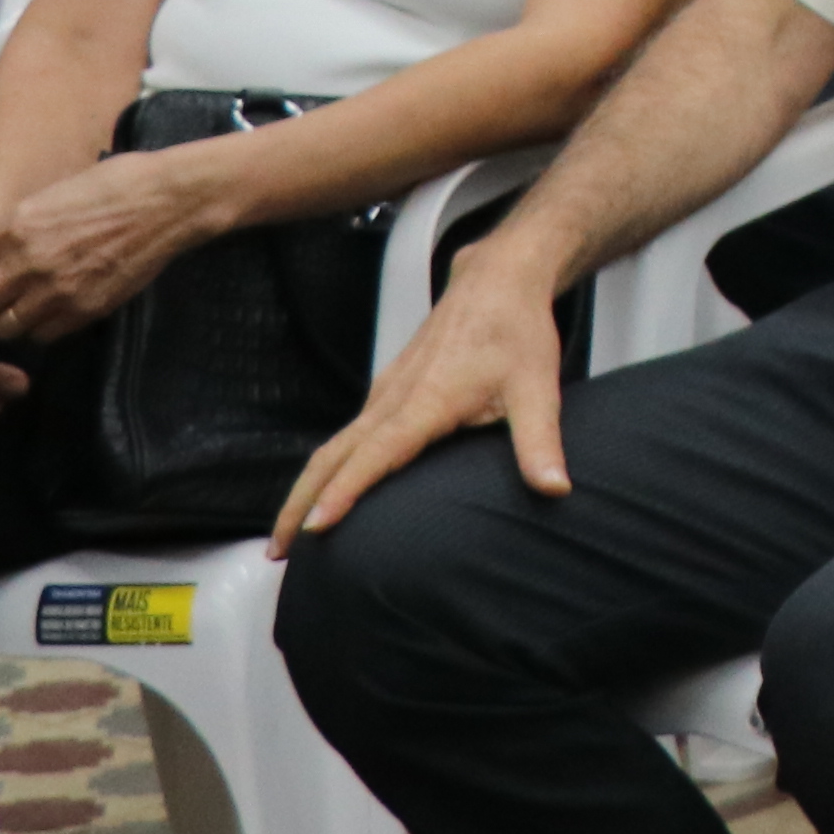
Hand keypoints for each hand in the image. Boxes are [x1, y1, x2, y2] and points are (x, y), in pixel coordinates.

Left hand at [0, 139, 243, 349]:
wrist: (168, 201)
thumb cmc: (112, 185)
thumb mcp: (49, 196)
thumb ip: (13, 227)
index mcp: (13, 228)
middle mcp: (27, 264)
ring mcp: (57, 291)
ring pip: (3, 330)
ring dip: (6, 321)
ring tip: (20, 306)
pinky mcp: (86, 310)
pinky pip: (43, 336)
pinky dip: (41, 328)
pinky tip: (53, 309)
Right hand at [272, 261, 572, 551]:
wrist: (496, 281)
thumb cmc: (516, 331)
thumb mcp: (537, 389)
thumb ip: (539, 443)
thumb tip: (556, 489)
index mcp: (425, 402)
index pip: (376, 455)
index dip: (344, 493)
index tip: (314, 529)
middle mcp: (393, 398)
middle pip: (332, 457)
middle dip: (299, 505)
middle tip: (278, 553)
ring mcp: (385, 393)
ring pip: (333, 447)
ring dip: (305, 489)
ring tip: (287, 537)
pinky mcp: (387, 391)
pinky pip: (347, 435)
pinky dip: (327, 468)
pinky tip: (326, 493)